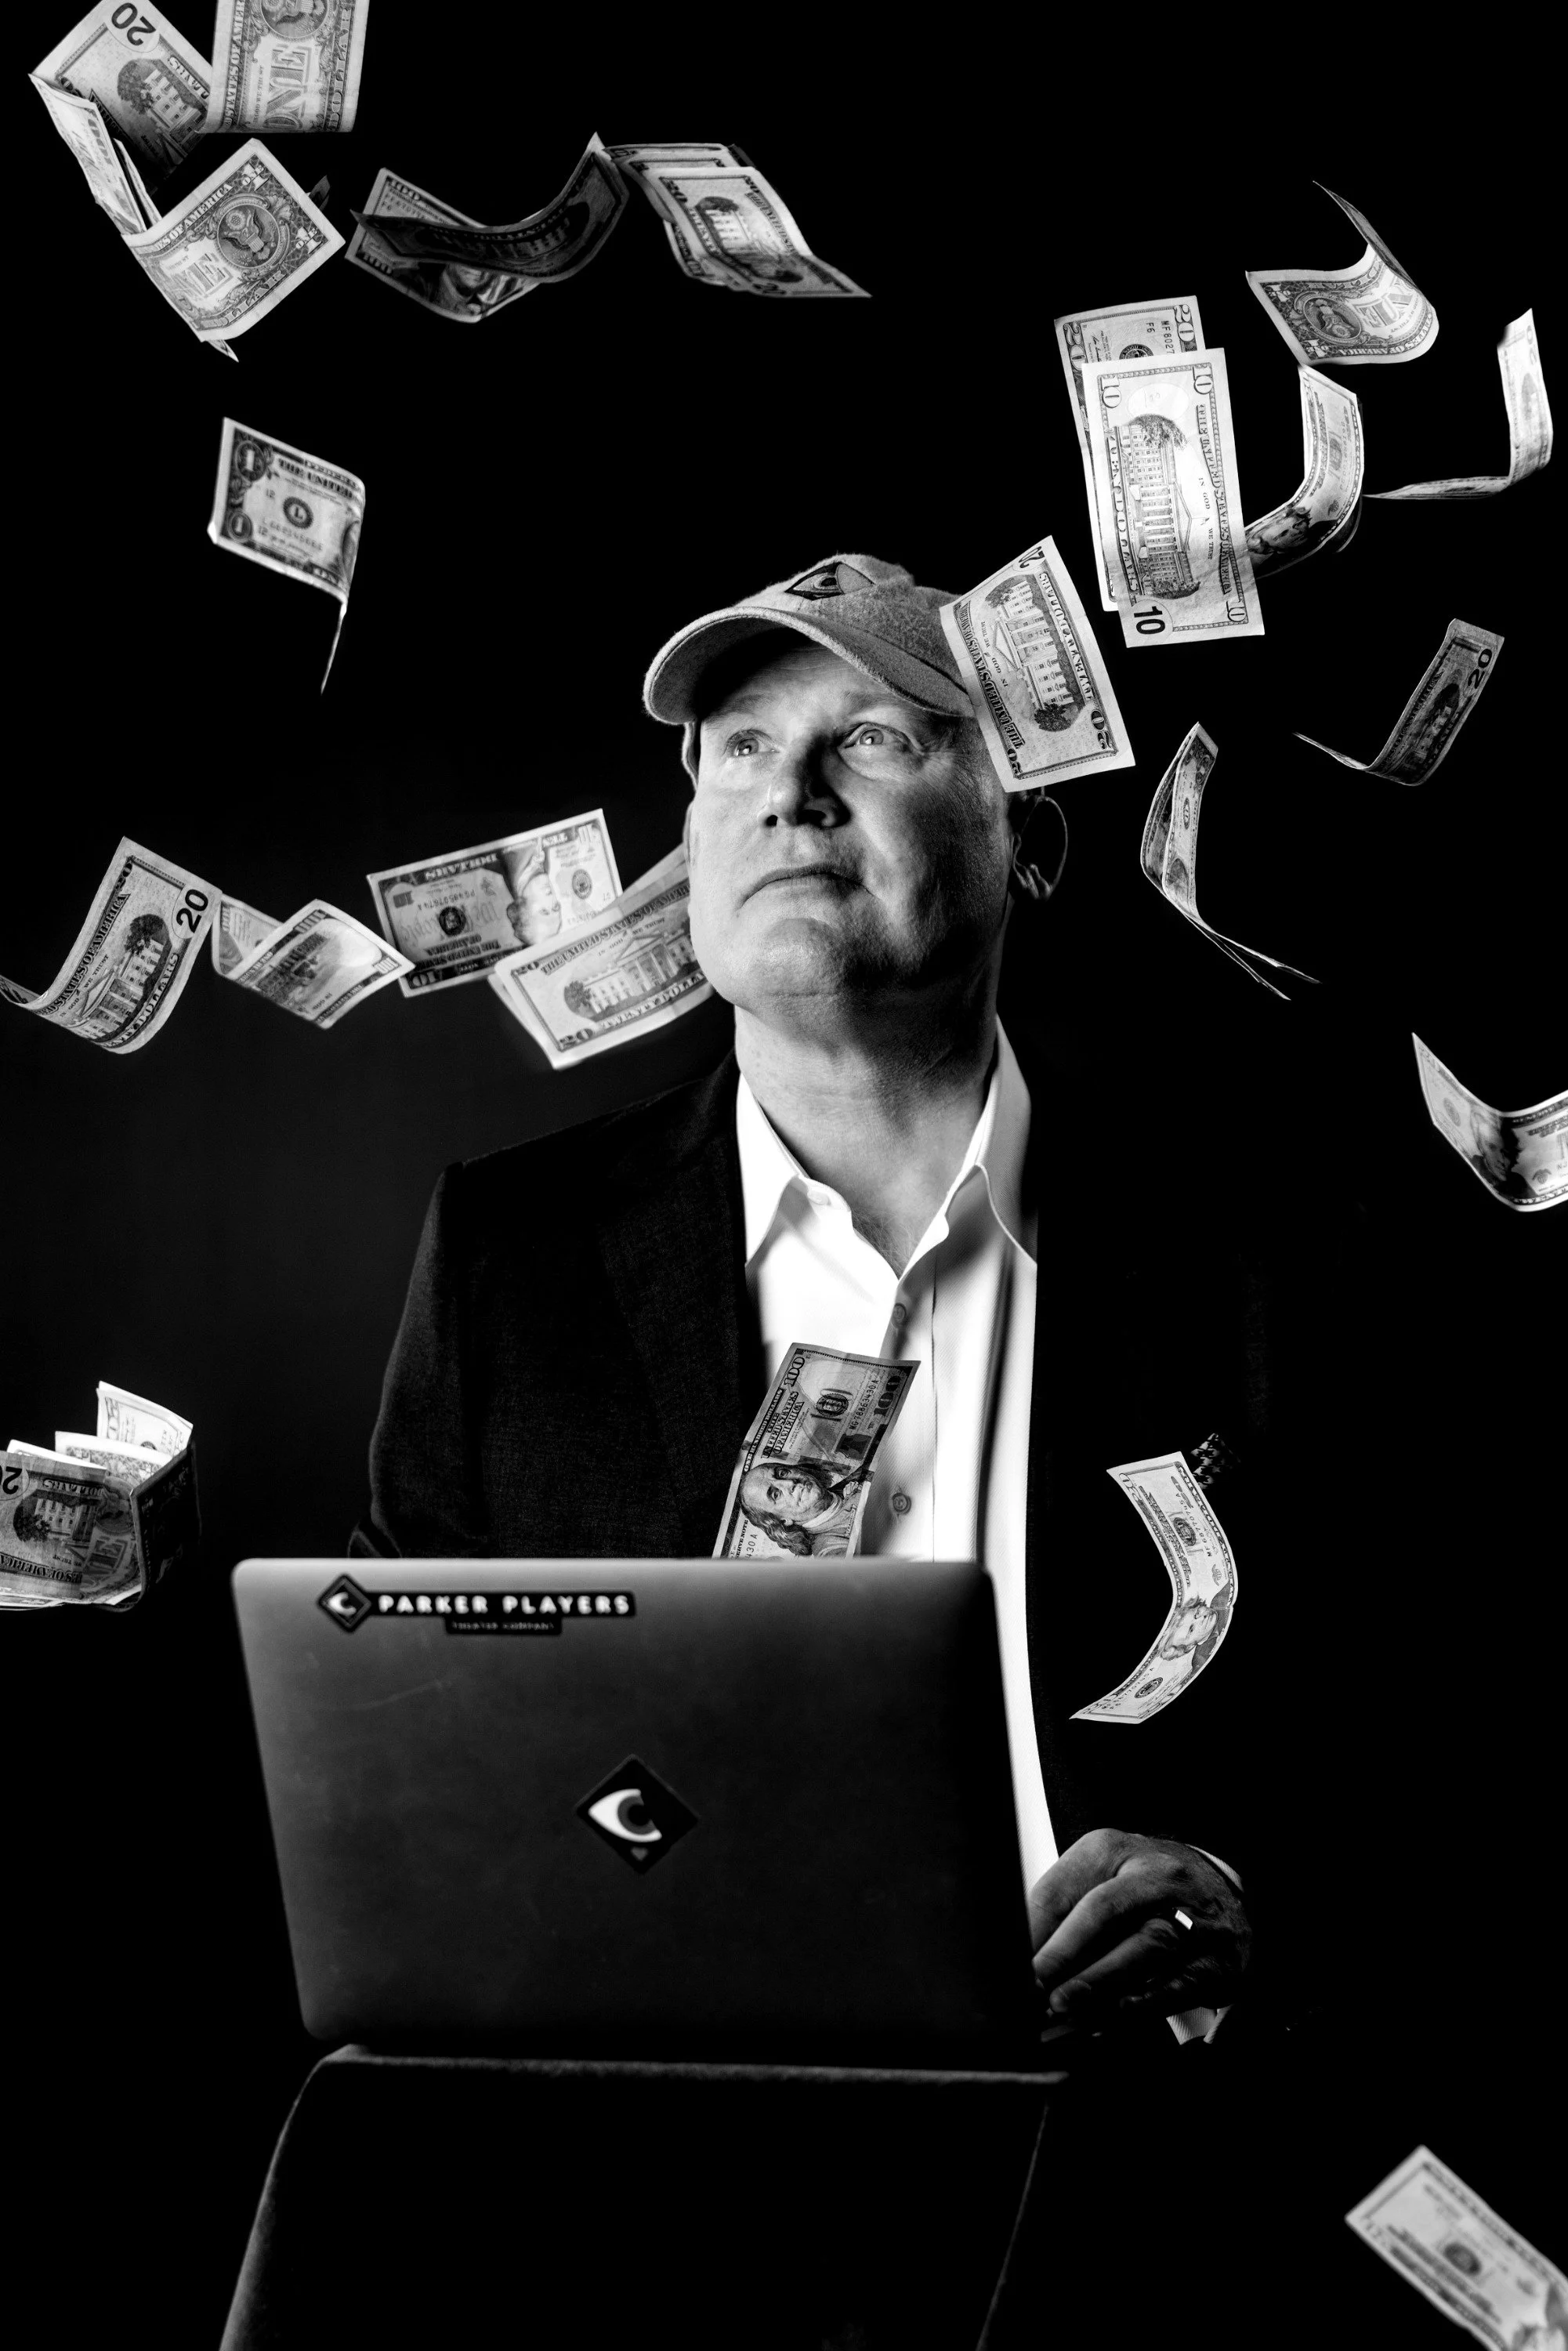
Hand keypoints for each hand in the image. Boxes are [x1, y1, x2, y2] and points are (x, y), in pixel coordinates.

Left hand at [1028, 1828, 1251, 2024]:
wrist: (1224, 1891)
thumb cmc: (1144, 1889)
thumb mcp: (1101, 1878)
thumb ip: (1061, 1913)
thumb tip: (1019, 1959)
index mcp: (1111, 1851)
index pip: (1062, 1890)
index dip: (1031, 1932)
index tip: (1010, 1966)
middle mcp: (1154, 1877)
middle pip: (1103, 1912)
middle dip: (1062, 1954)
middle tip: (1032, 1987)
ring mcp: (1191, 1916)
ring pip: (1143, 1947)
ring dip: (1099, 1981)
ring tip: (1063, 2006)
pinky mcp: (1215, 1960)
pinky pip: (1180, 1981)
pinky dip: (1147, 2000)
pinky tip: (1119, 2012)